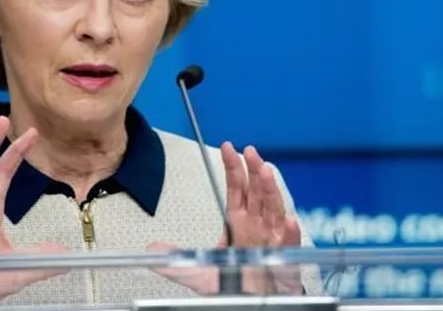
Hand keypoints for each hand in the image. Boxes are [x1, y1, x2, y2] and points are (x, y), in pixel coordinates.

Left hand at [148, 142, 302, 294]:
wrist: (251, 302)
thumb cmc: (233, 282)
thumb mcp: (198, 270)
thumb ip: (175, 259)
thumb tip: (151, 249)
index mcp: (238, 221)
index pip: (236, 188)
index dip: (233, 168)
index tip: (229, 148)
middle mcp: (256, 224)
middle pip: (256, 191)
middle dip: (253, 170)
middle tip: (250, 151)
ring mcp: (271, 238)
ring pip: (273, 208)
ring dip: (270, 190)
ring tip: (265, 172)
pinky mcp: (284, 257)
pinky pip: (288, 242)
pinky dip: (290, 231)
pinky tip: (289, 220)